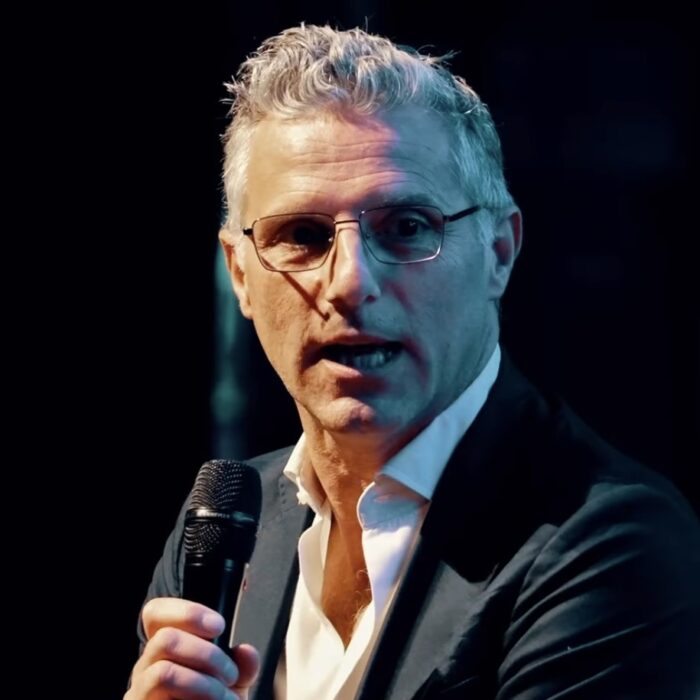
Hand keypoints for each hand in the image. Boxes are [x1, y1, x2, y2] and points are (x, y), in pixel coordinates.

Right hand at [125, 597, 259, 699]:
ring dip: (204, 683)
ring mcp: (140, 692)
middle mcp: (146, 666)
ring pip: (164, 671)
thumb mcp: (234, 682)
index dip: (187, 612)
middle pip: (165, 639)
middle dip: (207, 654)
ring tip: (225, 696)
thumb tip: (246, 652)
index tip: (219, 626)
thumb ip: (243, 665)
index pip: (156, 612)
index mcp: (166, 647)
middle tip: (231, 674)